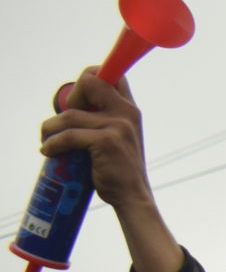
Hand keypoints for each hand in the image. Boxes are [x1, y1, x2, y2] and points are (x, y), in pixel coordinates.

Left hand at [39, 70, 183, 271]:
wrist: (133, 197)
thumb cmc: (119, 170)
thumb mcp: (118, 137)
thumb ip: (103, 119)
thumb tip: (70, 108)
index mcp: (130, 109)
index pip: (113, 74)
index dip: (90, 77)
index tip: (77, 99)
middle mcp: (127, 112)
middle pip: (90, 80)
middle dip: (70, 97)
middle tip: (64, 119)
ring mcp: (118, 125)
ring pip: (69, 115)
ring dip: (49, 128)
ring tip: (46, 140)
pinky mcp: (107, 141)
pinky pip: (67, 135)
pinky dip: (52, 144)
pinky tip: (49, 152)